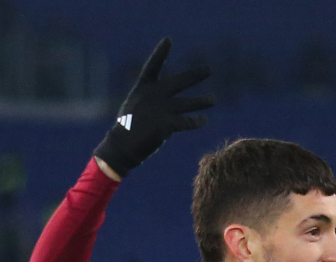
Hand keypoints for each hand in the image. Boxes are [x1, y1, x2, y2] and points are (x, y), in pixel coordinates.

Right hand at [93, 38, 213, 177]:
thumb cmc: (126, 127)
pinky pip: (187, 122)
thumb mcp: (134, 106)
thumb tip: (168, 98)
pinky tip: (204, 120)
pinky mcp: (167, 124)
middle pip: (178, 82)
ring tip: (214, 100)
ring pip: (187, 103)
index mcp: (142, 89)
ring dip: (202, 101)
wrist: (121, 146)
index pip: (152, 66)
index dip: (160, 53)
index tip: (168, 39)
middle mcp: (153, 96)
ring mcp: (161, 110)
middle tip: (209, 70)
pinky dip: (196, 121)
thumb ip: (150, 99)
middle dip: (194, 75)